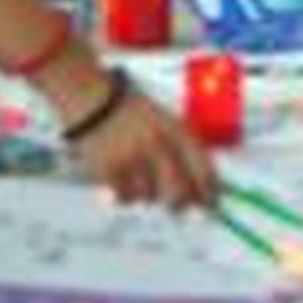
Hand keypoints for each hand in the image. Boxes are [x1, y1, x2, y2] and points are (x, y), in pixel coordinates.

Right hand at [70, 82, 217, 209]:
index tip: (211, 203)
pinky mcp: (111, 171)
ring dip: (147, 192)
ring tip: (137, 171)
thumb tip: (199, 188)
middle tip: (176, 203)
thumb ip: (183, 150)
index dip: (210, 192)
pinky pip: (126, 198)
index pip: (203, 169)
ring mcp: (134, 159)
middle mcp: (157, 145)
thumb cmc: (130, 110)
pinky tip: (121, 173)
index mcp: (174, 128)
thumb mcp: (164, 119)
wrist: (92, 99)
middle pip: (180, 194)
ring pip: (151, 198)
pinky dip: (125, 192)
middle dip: (180, 203)